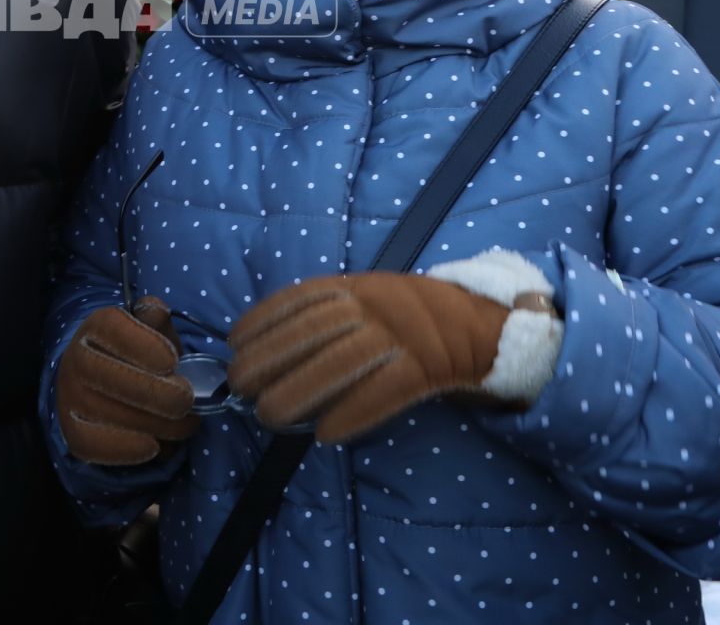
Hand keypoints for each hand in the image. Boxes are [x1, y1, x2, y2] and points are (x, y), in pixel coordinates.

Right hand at [55, 297, 197, 465]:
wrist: (99, 383)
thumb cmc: (137, 354)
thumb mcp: (150, 330)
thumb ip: (155, 319)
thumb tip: (156, 311)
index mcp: (96, 326)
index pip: (113, 329)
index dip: (145, 346)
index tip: (173, 362)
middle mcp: (76, 359)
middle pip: (113, 377)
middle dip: (158, 393)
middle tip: (187, 400)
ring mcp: (70, 396)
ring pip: (110, 414)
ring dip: (155, 425)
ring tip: (184, 425)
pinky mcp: (71, 431)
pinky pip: (94, 445)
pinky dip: (127, 449)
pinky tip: (154, 446)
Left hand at [228, 272, 522, 444]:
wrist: (485, 324)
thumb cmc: (415, 318)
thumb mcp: (372, 298)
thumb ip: (332, 314)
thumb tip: (271, 348)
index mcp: (359, 286)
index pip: (303, 298)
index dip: (265, 319)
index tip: (234, 342)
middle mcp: (376, 304)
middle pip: (314, 331)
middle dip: (270, 357)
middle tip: (239, 385)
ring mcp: (402, 334)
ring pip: (343, 361)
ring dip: (300, 389)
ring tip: (268, 415)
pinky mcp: (428, 366)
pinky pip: (387, 389)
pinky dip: (354, 412)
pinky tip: (324, 433)